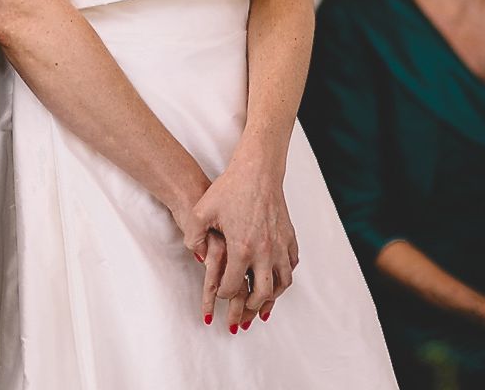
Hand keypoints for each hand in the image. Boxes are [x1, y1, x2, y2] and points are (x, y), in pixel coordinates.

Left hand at [183, 162, 297, 317]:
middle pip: (262, 294)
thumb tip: (195, 255)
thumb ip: (193, 236)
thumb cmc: (229, 188)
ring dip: (271, 297)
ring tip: (261, 304)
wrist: (257, 171)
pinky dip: (284, 276)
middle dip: (250, 307)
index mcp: (241, 248)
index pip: (233, 286)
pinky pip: (291, 265)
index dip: (222, 294)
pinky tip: (275, 277)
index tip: (218, 294)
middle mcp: (264, 251)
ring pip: (281, 283)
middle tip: (241, 314)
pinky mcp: (289, 237)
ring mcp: (280, 245)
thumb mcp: (202, 210)